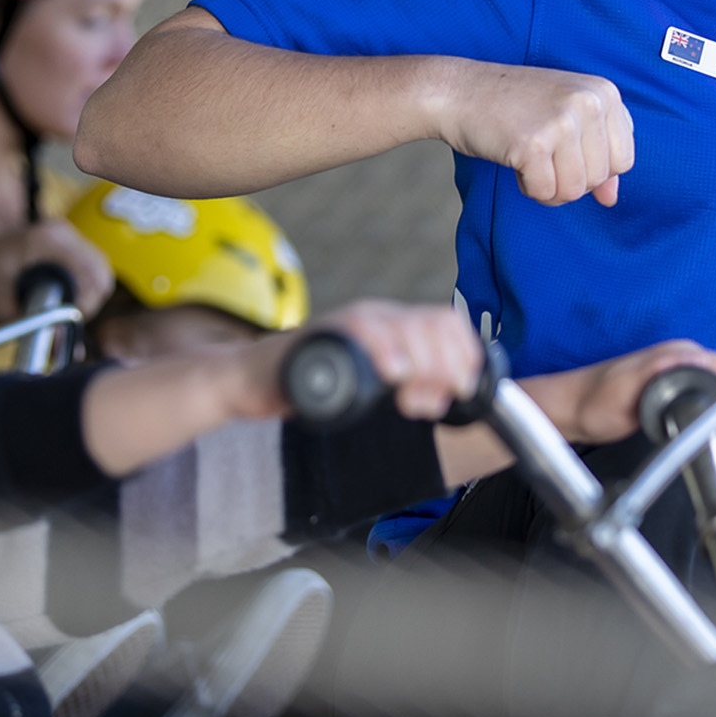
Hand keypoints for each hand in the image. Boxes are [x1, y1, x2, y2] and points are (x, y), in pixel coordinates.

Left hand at [0, 221, 113, 323]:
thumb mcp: (2, 308)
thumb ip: (34, 327)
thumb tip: (62, 347)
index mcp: (45, 241)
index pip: (90, 273)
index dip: (87, 302)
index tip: (73, 323)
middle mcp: (60, 232)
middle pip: (100, 270)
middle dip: (91, 301)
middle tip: (72, 321)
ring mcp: (65, 232)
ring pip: (100, 267)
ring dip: (92, 293)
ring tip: (71, 312)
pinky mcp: (67, 240)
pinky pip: (92, 263)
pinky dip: (88, 284)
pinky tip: (71, 298)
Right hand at [245, 298, 485, 423]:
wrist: (251, 377)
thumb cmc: (311, 381)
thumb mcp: (369, 380)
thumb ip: (404, 382)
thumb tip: (445, 394)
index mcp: (391, 321)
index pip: (445, 321)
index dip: (464, 354)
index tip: (463, 390)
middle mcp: (373, 314)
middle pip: (431, 325)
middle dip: (446, 367)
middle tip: (435, 402)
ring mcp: (346, 321)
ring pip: (403, 328)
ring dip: (422, 364)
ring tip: (413, 399)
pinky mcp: (320, 335)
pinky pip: (358, 332)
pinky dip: (383, 350)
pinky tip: (392, 374)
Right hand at [432, 60, 633, 206]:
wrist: (458, 91)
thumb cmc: (513, 106)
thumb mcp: (565, 119)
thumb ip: (596, 156)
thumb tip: (611, 200)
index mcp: (604, 93)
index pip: (623, 159)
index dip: (593, 168)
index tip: (566, 151)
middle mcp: (589, 102)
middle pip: (599, 178)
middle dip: (569, 178)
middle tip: (542, 153)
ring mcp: (562, 121)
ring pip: (575, 190)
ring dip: (548, 185)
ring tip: (528, 157)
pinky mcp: (534, 142)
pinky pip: (545, 192)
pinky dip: (528, 187)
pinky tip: (515, 160)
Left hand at [523, 339, 715, 449]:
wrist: (574, 408)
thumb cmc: (594, 401)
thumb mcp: (626, 387)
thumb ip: (658, 371)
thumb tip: (695, 359)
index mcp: (679, 355)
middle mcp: (685, 361)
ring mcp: (683, 375)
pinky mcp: (678, 391)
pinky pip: (710, 402)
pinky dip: (715, 420)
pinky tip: (707, 436)